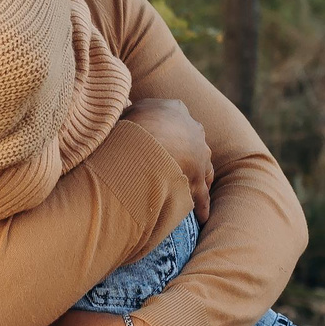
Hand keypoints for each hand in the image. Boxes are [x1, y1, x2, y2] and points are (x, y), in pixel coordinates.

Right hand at [123, 98, 211, 223]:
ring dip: (198, 177)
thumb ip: (128, 112)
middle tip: (177, 161)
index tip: (162, 134)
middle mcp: (192, 129)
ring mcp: (199, 154)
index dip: (168, 127)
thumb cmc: (129, 125)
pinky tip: (202, 216)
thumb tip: (122, 111)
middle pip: (192, 140)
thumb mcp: (126, 110)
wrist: (144, 144)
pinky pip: (202, 194)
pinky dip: (202, 205)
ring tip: (191, 188)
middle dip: (187, 150)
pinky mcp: (197, 178)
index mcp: (174, 109)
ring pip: (203, 167)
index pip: (175, 116)